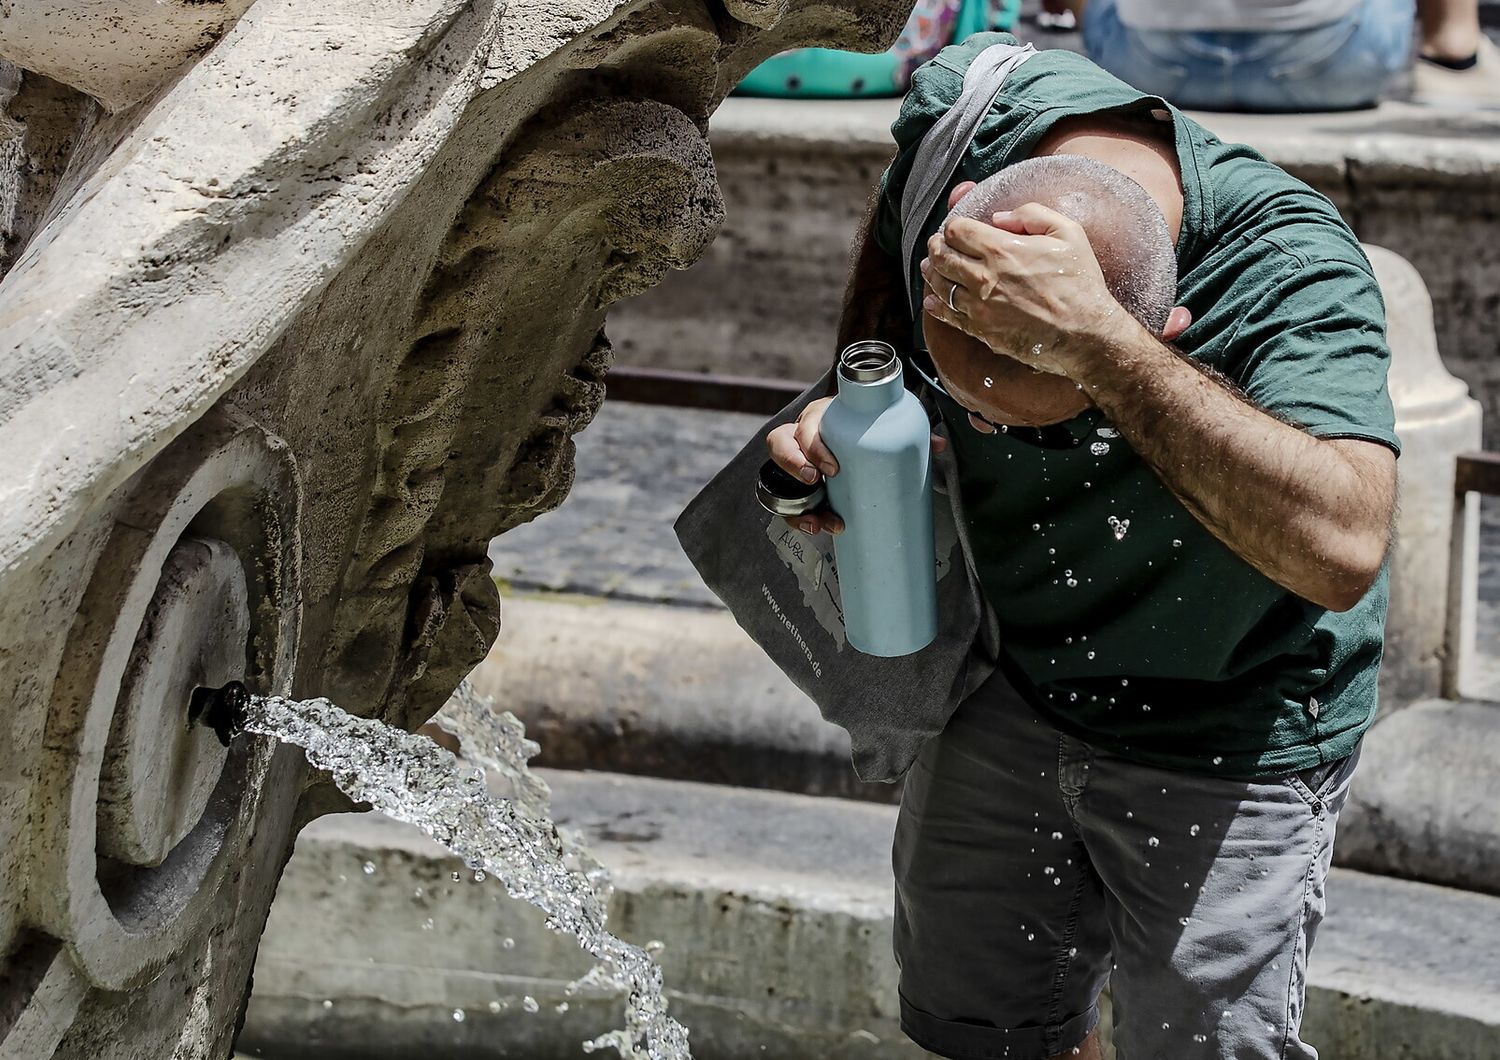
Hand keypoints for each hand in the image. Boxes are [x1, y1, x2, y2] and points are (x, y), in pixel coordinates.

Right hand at [766, 395, 947, 534]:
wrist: (855, 436)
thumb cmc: (864, 429)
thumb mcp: (880, 427)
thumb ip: (906, 433)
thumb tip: (937, 445)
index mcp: (822, 418)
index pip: (807, 425)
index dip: (813, 445)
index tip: (833, 467)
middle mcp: (802, 437)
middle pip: (781, 445)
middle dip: (795, 465)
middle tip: (817, 483)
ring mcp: (796, 462)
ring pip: (779, 480)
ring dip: (795, 505)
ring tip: (818, 523)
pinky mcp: (795, 486)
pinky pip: (786, 504)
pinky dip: (800, 519)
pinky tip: (817, 528)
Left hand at [919, 202, 1122, 376]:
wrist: (1084, 334)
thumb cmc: (1080, 283)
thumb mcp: (1068, 233)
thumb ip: (1031, 215)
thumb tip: (999, 217)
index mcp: (1002, 250)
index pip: (958, 231)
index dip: (953, 226)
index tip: (956, 228)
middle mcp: (984, 277)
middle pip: (942, 256)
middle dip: (936, 247)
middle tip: (937, 245)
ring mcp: (980, 306)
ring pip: (941, 285)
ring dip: (932, 273)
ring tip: (930, 267)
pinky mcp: (981, 330)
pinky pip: (949, 316)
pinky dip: (936, 306)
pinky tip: (932, 300)